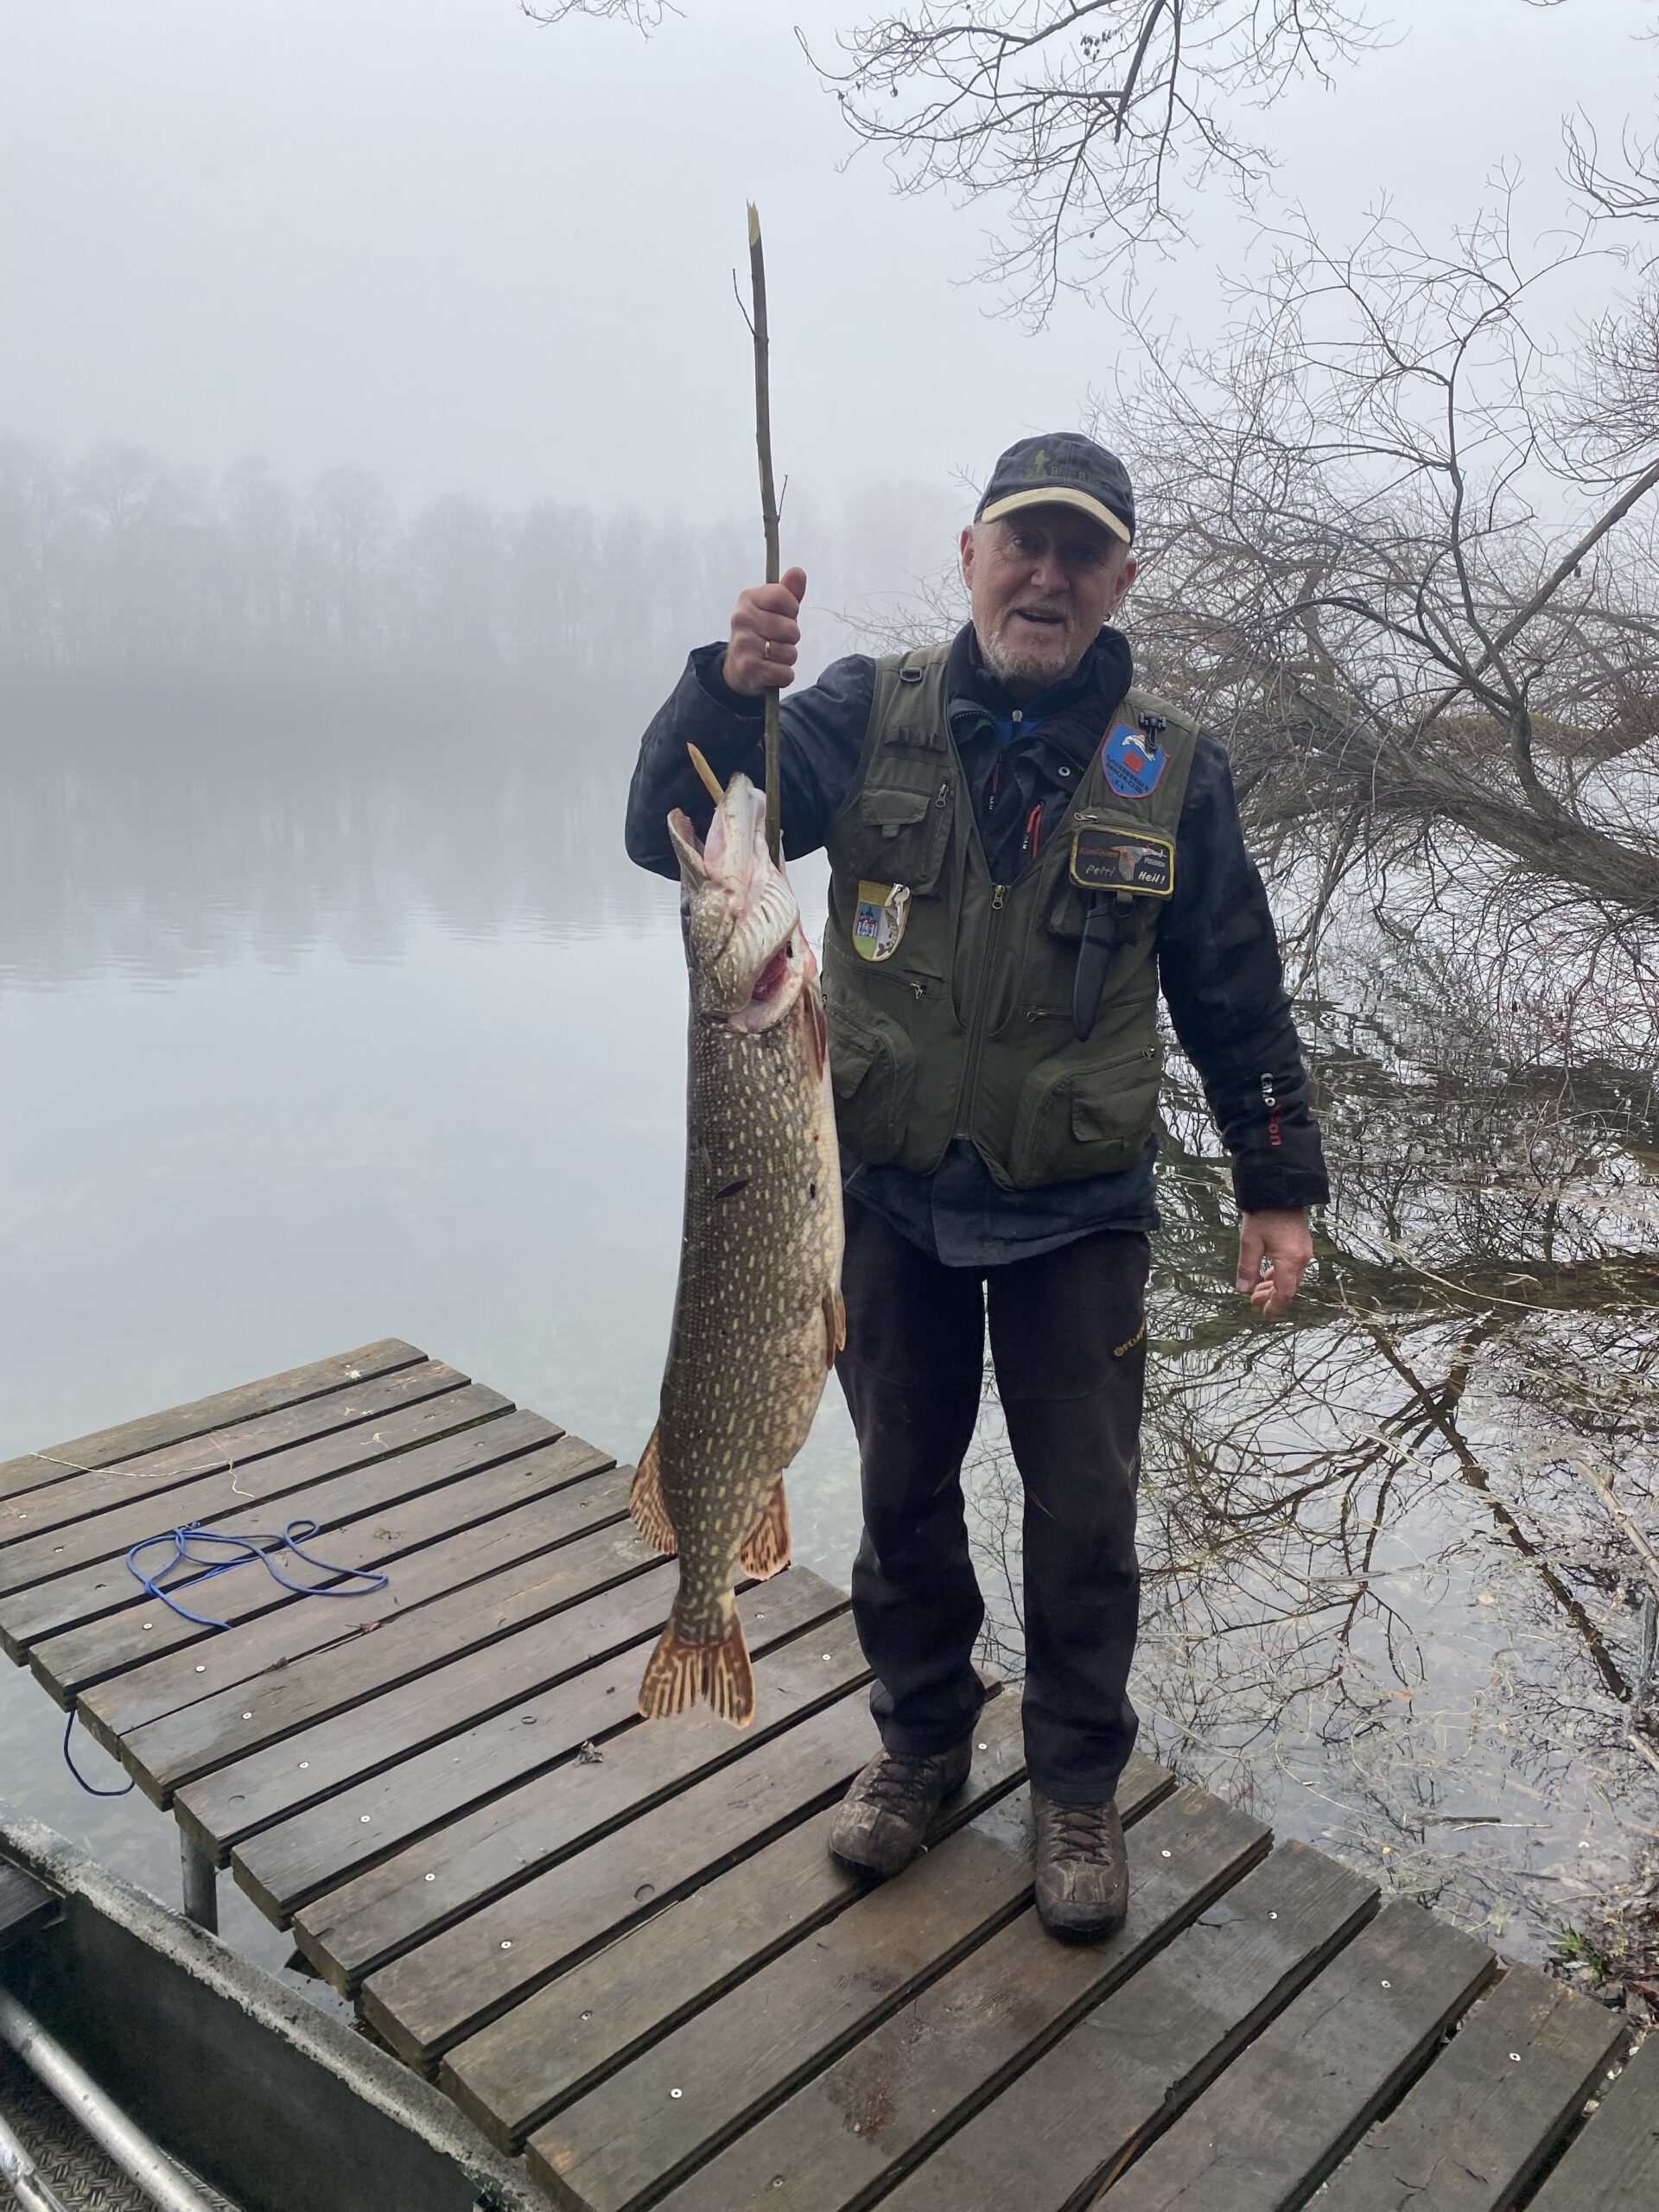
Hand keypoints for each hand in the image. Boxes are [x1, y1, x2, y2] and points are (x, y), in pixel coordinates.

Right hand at [724, 566, 806, 696]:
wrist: (738, 668)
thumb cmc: (762, 633)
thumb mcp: (774, 609)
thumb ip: (789, 592)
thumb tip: (798, 572)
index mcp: (748, 598)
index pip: (783, 597)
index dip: (791, 609)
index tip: (784, 615)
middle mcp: (741, 618)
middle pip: (790, 628)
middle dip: (791, 638)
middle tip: (777, 640)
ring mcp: (743, 644)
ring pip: (789, 652)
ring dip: (787, 658)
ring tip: (773, 656)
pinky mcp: (748, 669)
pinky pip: (785, 673)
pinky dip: (784, 675)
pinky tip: (772, 671)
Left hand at [1235, 1208, 1312, 1318]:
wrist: (1280, 1190)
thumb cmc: (1264, 1215)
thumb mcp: (1250, 1242)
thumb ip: (1247, 1268)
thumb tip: (1243, 1290)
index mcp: (1290, 1260)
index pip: (1285, 1292)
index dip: (1274, 1306)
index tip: (1263, 1313)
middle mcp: (1301, 1258)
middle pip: (1289, 1287)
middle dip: (1271, 1297)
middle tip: (1253, 1301)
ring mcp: (1304, 1251)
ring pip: (1291, 1278)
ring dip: (1275, 1286)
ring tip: (1257, 1290)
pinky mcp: (1302, 1244)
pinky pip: (1293, 1267)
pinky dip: (1280, 1275)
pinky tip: (1267, 1274)